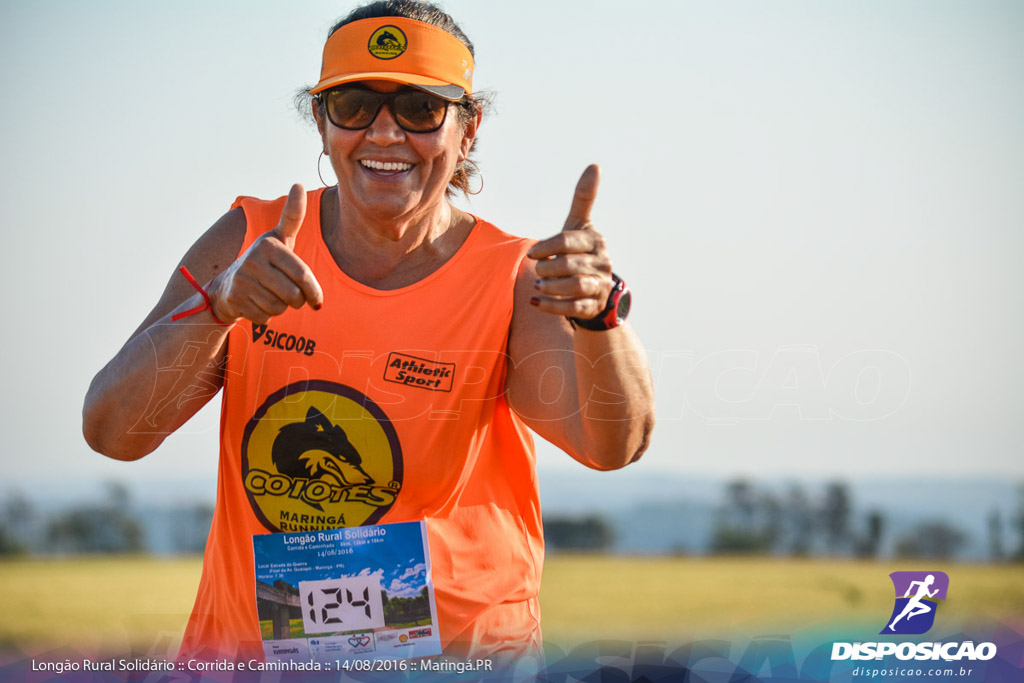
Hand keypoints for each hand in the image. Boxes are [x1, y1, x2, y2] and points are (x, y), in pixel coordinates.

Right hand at [207, 184, 323, 323]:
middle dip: (296, 300)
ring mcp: (243, 281)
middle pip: (294, 296)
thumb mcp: (279, 238)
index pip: (302, 275)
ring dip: (280, 307)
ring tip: (269, 294)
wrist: (228, 286)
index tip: (317, 301)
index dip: (313, 291)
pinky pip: (266, 317)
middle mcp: (253, 260)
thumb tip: (297, 183)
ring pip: (281, 308)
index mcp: (269, 245)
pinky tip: (257, 303)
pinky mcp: (236, 301)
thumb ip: (292, 216)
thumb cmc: (265, 261)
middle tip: (288, 293)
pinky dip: (266, 315)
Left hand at [527, 165, 613, 319]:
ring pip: (576, 287)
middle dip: (550, 267)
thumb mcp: (580, 225)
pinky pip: (574, 309)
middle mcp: (601, 263)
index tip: (532, 253)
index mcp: (595, 241)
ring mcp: (599, 286)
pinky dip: (553, 306)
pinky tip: (535, 301)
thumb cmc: (580, 250)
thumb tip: (595, 165)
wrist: (596, 286)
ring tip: (537, 285)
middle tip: (536, 269)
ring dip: (553, 287)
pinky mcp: (593, 306)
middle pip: (572, 265)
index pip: (569, 241)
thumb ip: (583, 198)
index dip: (548, 246)